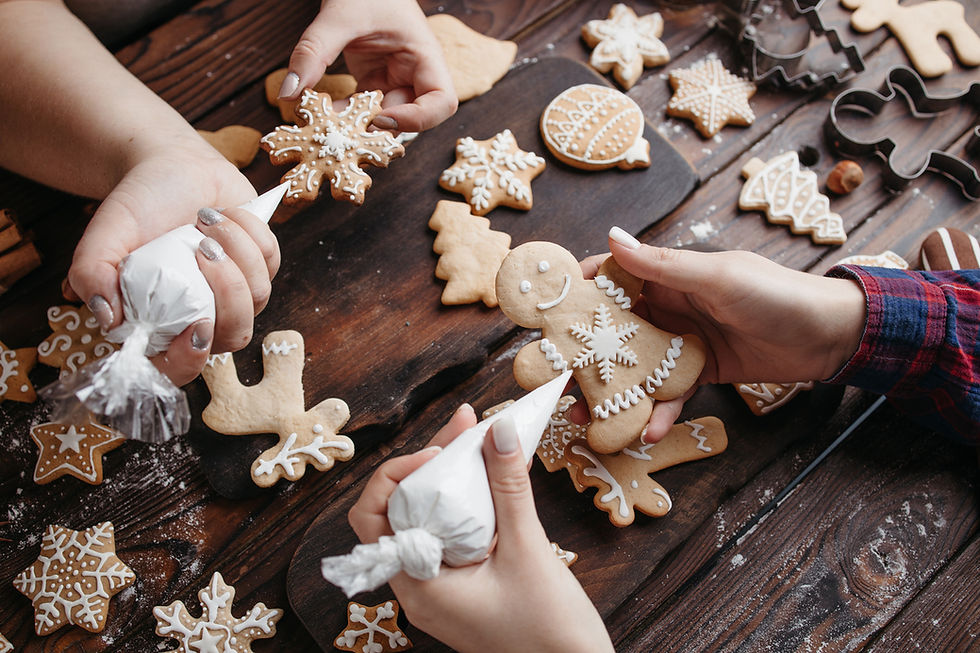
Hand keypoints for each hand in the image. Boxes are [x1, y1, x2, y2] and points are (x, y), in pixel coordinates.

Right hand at [67, 143, 279, 384]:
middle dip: (227, 292)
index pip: (180, 369)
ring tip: (204, 217)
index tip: (196, 326)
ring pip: (259, 296)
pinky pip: (272, 260)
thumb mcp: (104, 237)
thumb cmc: (137, 209)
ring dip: (236, 251)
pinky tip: (223, 212)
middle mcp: (205, 315)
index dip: (191, 360)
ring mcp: (239, 293)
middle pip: (235, 335)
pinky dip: (249, 230)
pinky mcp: (264, 264)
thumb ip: (92, 275)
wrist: (171, 168)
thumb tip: (108, 320)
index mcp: (164, 323)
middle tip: (201, 247)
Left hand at [281, 0, 456, 131]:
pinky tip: (321, 114)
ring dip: (358, 126)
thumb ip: (314, 52)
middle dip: (379, 128)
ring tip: (327, 125)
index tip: (381, 118)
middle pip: (412, 118)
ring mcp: (394, 80)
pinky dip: (344, 116)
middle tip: (344, 132)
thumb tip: (288, 92)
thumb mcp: (339, 16)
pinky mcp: (373, 82)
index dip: (419, 119)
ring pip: (384, 118)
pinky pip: (363, 110)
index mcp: (425, 56)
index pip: (442, 101)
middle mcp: (414, 73)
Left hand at [347, 405, 613, 652]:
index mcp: (417, 585)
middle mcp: (419, 588)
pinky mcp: (465, 587)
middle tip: (467, 425)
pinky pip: (454, 535)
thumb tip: (496, 429)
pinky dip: (469, 503)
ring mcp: (442, 589)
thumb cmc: (550, 631)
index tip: (439, 450)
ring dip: (452, 479)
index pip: (372, 516)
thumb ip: (508, 488)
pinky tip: (496, 477)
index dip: (395, 473)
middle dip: (432, 463)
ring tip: (482, 440)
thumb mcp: (527, 550)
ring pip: (429, 520)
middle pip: (402, 510)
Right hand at [580, 227, 866, 440]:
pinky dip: (659, 412)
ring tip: (586, 417)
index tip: (547, 314)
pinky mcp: (701, 374)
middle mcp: (669, 308)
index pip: (612, 278)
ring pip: (635, 367)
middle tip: (554, 379)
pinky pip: (670, 394)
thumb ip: (663, 266)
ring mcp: (683, 343)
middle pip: (615, 330)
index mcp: (670, 277)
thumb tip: (611, 236)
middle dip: (584, 354)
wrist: (831, 335)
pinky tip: (648, 431)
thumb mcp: (718, 277)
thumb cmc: (777, 294)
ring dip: (612, 391)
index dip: (579, 293)